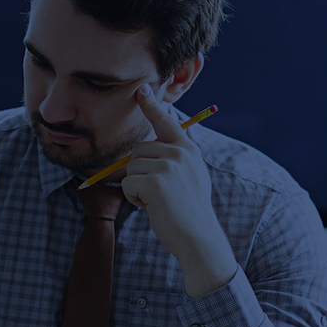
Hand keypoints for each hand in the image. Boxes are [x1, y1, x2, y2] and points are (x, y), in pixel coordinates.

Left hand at [122, 89, 237, 296]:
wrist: (198, 236)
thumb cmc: (190, 211)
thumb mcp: (190, 177)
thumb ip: (174, 159)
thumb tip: (146, 151)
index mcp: (188, 150)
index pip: (166, 122)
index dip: (151, 106)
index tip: (141, 89)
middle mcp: (179, 153)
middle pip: (138, 150)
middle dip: (139, 171)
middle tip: (156, 192)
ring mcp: (167, 166)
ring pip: (131, 168)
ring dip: (136, 186)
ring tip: (156, 200)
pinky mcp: (155, 182)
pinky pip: (128, 184)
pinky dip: (134, 198)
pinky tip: (151, 206)